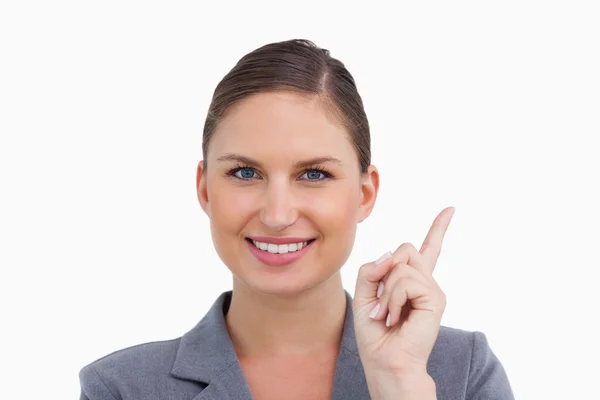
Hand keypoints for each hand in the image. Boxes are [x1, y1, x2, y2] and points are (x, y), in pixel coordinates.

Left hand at [353, 207, 454, 376]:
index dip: (438, 228)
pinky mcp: (436, 298)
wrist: (385, 362)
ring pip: (402, 264)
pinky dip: (392, 298)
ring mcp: (432, 289)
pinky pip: (405, 280)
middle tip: (382, 304)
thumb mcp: (364, 294)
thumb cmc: (375, 332)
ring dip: (386, 291)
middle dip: (384, 272)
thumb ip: (372, 269)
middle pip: (404, 249)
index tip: (450, 209)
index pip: (427, 249)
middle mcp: (426, 282)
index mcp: (412, 280)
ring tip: (388, 314)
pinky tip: (395, 316)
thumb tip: (391, 256)